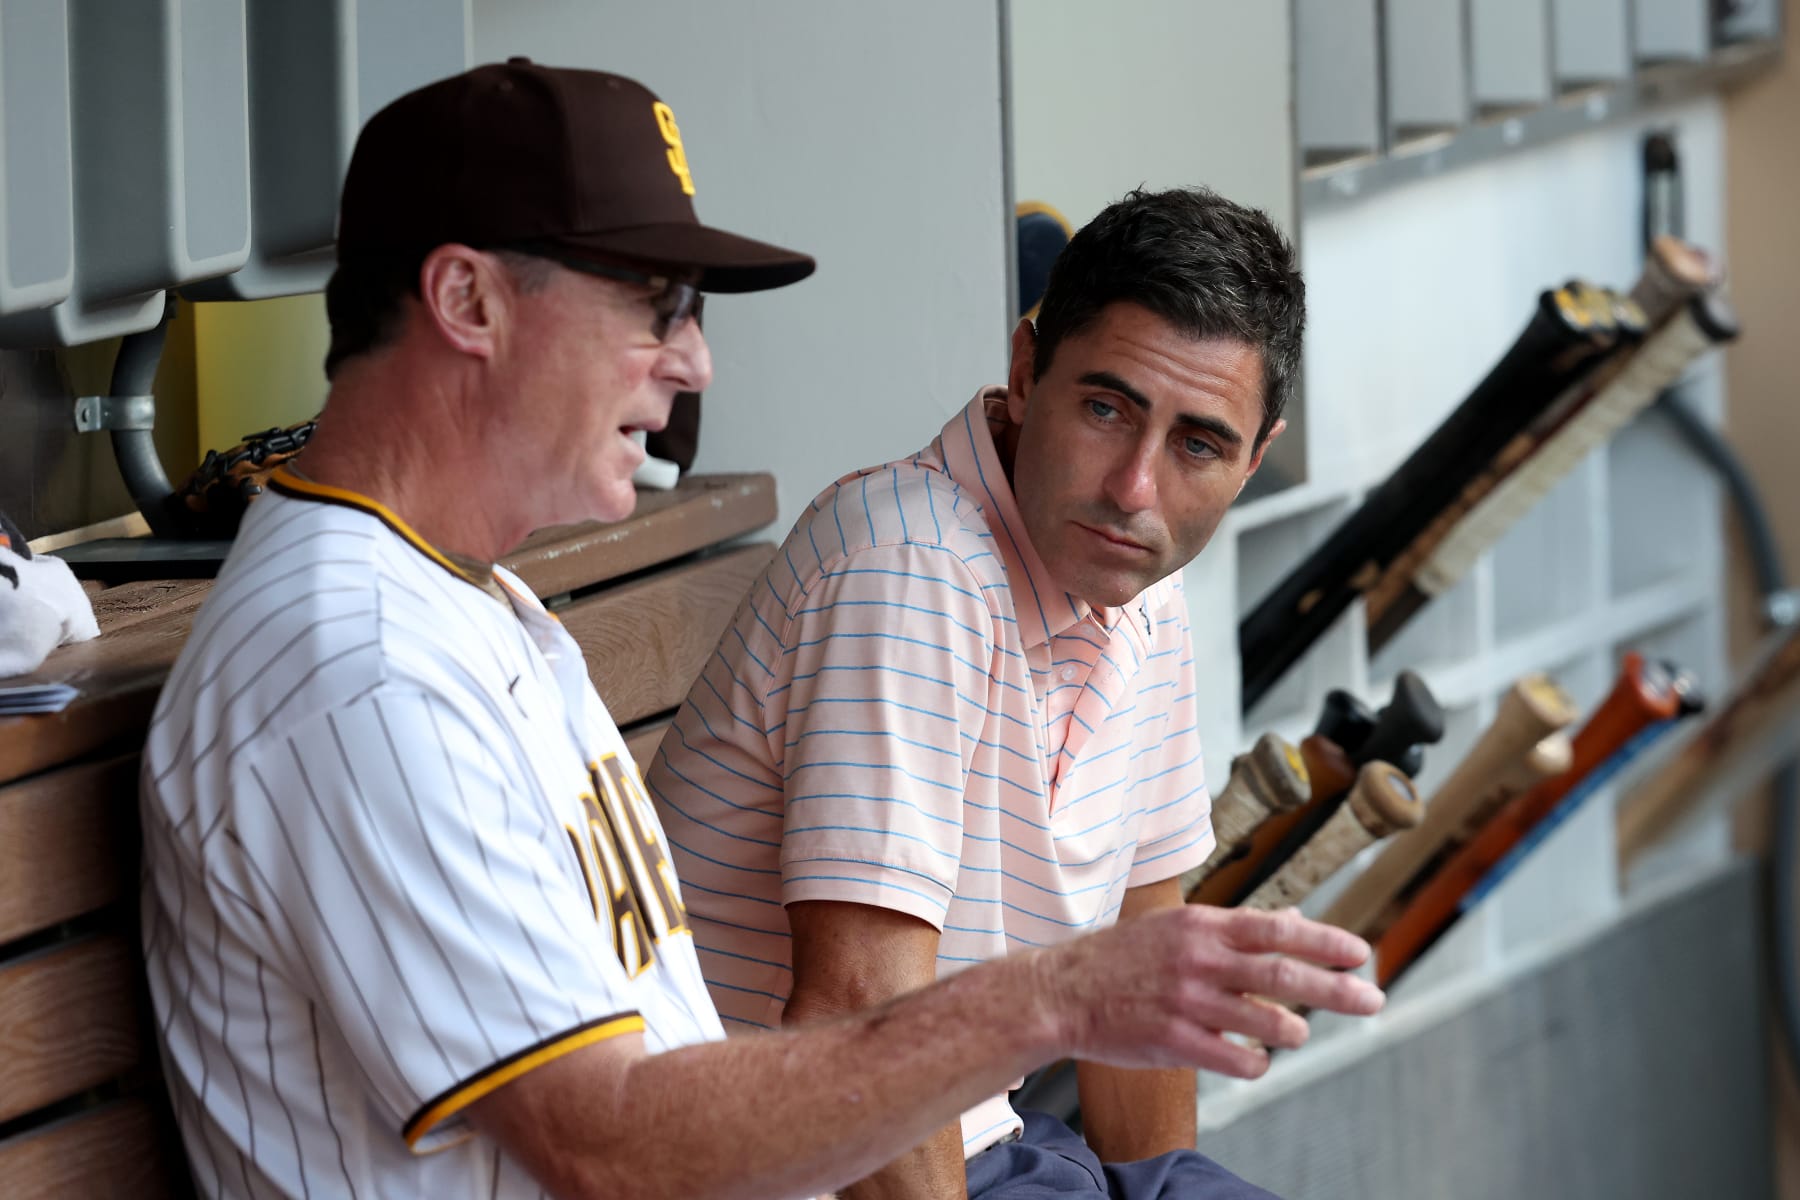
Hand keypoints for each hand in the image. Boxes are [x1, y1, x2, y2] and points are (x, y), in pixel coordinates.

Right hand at [1032, 905, 1381, 1078]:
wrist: (1061, 992)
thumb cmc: (1123, 957)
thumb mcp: (1177, 926)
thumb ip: (1236, 928)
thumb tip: (1295, 920)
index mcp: (1202, 925)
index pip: (1277, 930)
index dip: (1324, 940)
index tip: (1360, 952)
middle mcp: (1199, 960)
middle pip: (1284, 976)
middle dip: (1337, 989)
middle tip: (1373, 999)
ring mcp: (1187, 1001)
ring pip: (1267, 1022)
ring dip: (1293, 1030)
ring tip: (1297, 1032)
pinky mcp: (1174, 1041)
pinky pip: (1237, 1059)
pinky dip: (1256, 1062)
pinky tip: (1255, 1058)